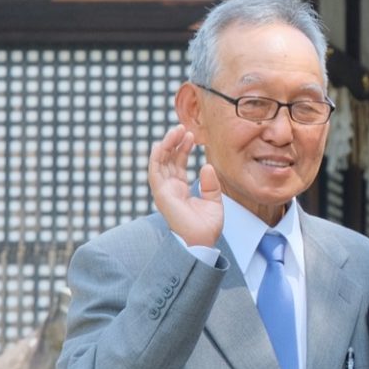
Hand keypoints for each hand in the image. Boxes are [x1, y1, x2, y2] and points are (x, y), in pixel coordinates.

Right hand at [148, 125, 222, 248]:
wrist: (203, 241)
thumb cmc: (207, 226)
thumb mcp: (213, 201)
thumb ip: (210, 184)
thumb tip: (206, 166)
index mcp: (180, 190)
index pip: (178, 164)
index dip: (183, 149)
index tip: (191, 135)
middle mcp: (170, 189)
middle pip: (168, 160)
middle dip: (173, 143)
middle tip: (182, 127)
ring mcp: (164, 191)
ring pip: (160, 163)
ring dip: (166, 145)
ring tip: (176, 130)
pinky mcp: (161, 195)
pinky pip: (155, 173)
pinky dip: (157, 158)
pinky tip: (162, 144)